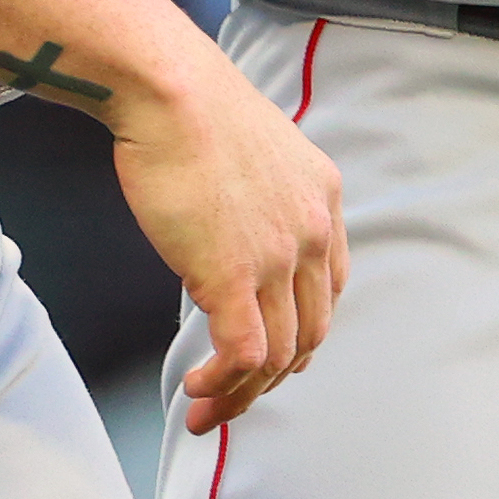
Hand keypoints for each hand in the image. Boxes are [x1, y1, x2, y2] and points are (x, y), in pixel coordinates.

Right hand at [109, 51, 349, 436]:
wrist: (170, 89)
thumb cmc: (190, 106)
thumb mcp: (253, 150)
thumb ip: (259, 196)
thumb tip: (228, 230)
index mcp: (324, 199)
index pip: (329, 288)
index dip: (301, 329)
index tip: (270, 352)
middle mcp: (315, 232)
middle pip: (310, 331)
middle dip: (274, 377)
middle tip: (236, 396)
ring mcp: (279, 258)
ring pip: (279, 354)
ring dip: (243, 394)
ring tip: (207, 410)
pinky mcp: (235, 276)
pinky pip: (244, 355)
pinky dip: (222, 384)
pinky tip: (195, 388)